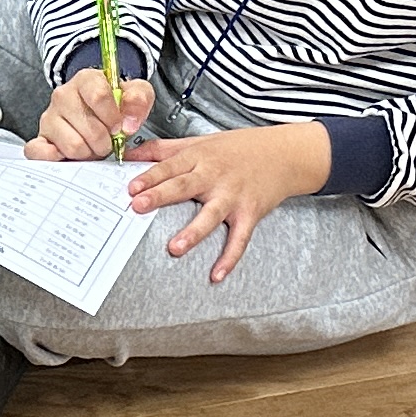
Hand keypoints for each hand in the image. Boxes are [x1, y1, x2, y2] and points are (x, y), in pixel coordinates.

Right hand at [27, 64, 155, 162]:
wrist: (95, 113)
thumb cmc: (115, 104)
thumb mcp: (136, 94)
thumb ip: (139, 101)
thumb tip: (128, 124)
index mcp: (86, 80)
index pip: (98, 96)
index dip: (113, 117)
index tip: (119, 127)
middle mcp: (63, 95)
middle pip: (90, 129)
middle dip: (104, 142)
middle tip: (106, 141)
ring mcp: (48, 117)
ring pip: (74, 146)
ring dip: (88, 153)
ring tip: (91, 147)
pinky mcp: (39, 138)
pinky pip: (41, 153)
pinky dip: (58, 159)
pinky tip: (71, 156)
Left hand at [128, 121, 334, 283]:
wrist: (285, 153)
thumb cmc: (238, 148)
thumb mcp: (200, 141)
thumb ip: (164, 149)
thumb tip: (130, 153)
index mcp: (199, 157)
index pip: (170, 166)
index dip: (150, 176)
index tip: (130, 187)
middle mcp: (215, 176)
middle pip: (184, 186)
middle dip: (161, 196)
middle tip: (138, 206)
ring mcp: (233, 196)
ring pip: (211, 215)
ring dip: (193, 232)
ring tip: (175, 248)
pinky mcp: (249, 213)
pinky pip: (239, 238)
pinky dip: (229, 258)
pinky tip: (216, 275)